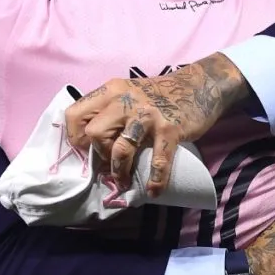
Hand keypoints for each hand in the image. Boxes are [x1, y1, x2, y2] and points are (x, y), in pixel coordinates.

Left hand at [65, 52, 251, 196]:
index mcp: (111, 91)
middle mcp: (125, 100)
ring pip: (121, 149)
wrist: (199, 85)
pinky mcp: (170, 129)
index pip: (74, 114)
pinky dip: (155, 180)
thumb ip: (109, 110)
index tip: (87, 149)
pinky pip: (158, 161)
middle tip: (110, 161)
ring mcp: (148, 115)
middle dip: (99, 153)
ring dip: (120, 170)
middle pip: (94, 133)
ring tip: (124, 181)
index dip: (76, 137)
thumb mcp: (127, 92)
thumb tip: (91, 143)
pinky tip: (154, 190)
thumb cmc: (158, 94)